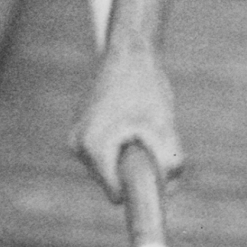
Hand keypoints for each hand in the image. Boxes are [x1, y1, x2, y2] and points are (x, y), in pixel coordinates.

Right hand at [73, 38, 183, 200]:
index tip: (155, 185)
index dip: (139, 192)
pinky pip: (106, 154)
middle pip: (112, 182)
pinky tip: (130, 122)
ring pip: (110, 168)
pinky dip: (121, 147)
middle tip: (150, 142)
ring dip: (127, 158)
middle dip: (133, 170)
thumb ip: (170, 163)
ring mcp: (77, 138)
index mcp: (93, 147)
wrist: (129, 53)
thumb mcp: (164, 127)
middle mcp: (78, 145)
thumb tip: (170, 191)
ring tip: (139, 129)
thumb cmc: (146, 88)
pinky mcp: (81, 131)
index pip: (116, 193)